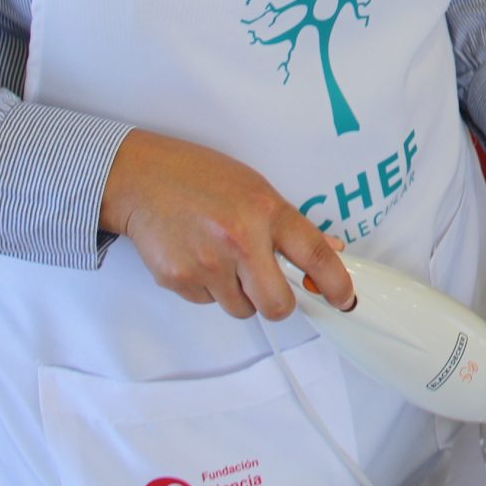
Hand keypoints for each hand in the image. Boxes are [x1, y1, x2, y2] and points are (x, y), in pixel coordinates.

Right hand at [101, 129, 351, 318]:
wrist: (140, 179)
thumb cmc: (198, 177)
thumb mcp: (255, 187)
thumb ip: (290, 223)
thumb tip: (329, 249)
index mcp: (266, 211)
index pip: (314, 254)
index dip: (336, 282)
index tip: (345, 298)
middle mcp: (240, 240)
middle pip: (277, 304)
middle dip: (279, 303)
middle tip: (270, 286)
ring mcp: (208, 264)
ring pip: (241, 308)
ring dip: (240, 294)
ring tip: (223, 258)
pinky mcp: (179, 280)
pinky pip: (208, 302)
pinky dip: (209, 288)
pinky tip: (198, 257)